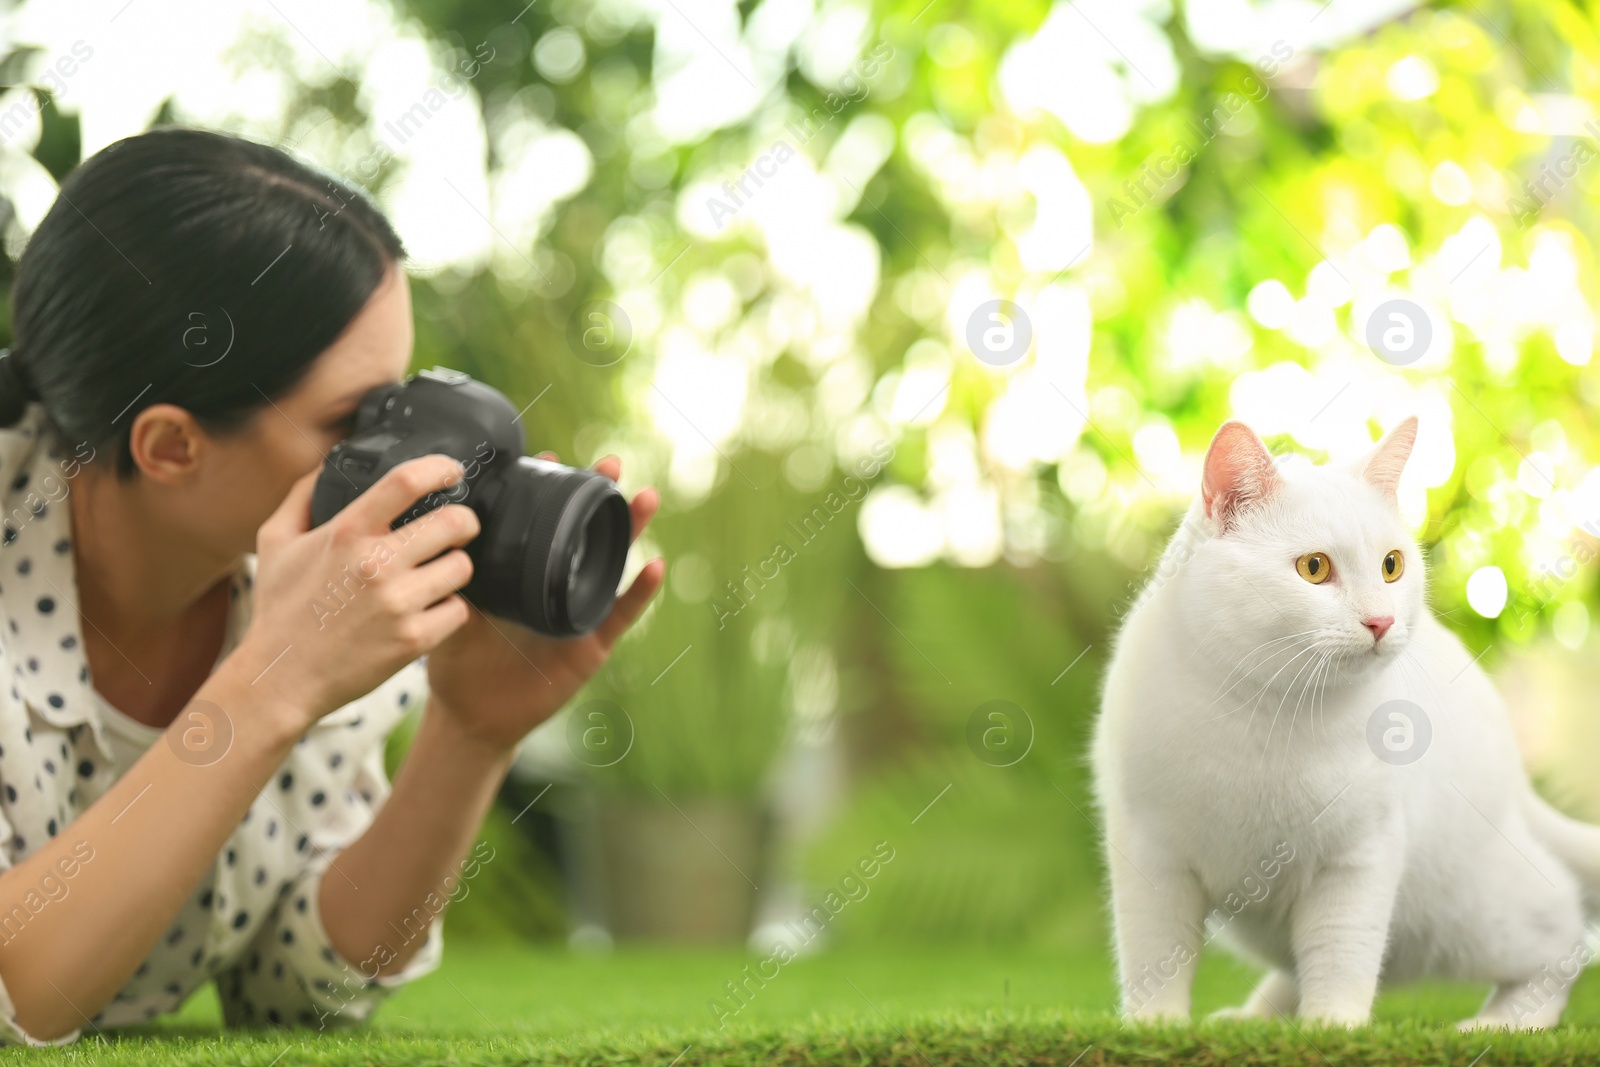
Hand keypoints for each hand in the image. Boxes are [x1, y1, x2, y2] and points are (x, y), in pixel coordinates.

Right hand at [235, 454, 479, 726]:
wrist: (281, 677)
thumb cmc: (279, 609)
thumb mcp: (274, 541)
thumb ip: (302, 496)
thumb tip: (329, 463)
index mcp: (346, 533)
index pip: (406, 481)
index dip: (439, 468)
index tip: (451, 471)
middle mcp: (376, 564)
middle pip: (455, 523)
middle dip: (463, 522)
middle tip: (457, 530)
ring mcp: (398, 603)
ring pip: (462, 567)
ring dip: (453, 567)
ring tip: (434, 574)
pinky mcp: (414, 639)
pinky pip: (459, 610)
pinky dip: (448, 608)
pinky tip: (427, 609)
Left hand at [424, 455, 662, 751]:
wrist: (470, 715)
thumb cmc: (458, 662)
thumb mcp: (450, 611)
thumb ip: (450, 580)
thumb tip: (442, 536)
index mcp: (522, 574)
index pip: (540, 523)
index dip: (548, 491)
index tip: (550, 458)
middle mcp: (554, 586)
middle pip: (584, 533)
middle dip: (599, 497)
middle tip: (609, 464)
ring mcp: (577, 612)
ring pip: (610, 564)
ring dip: (631, 530)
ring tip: (643, 498)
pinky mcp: (590, 645)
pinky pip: (619, 615)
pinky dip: (639, 592)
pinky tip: (654, 566)